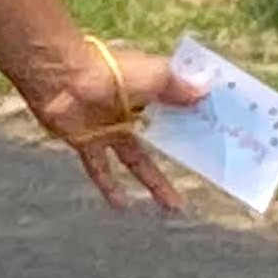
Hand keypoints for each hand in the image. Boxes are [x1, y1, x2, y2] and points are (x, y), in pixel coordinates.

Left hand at [30, 34, 197, 210]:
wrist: (65, 79)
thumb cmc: (114, 71)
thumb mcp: (157, 76)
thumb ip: (179, 88)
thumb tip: (206, 93)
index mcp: (147, 91)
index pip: (174, 107)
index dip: (191, 118)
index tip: (212, 133)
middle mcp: (128, 111)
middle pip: (158, 138)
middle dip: (179, 154)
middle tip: (203, 172)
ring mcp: (107, 129)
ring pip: (135, 160)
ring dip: (153, 182)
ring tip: (172, 206)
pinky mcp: (86, 142)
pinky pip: (99, 168)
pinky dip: (109, 187)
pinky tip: (122, 206)